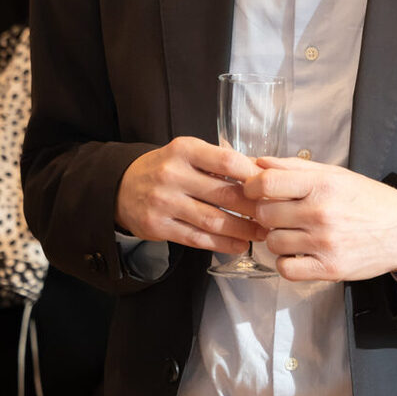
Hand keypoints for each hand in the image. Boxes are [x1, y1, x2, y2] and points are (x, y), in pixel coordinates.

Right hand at [115, 137, 270, 250]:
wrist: (121, 187)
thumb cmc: (166, 168)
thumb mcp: (188, 153)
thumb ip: (221, 159)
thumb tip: (263, 168)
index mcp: (184, 150)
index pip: (226, 160)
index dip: (253, 175)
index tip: (272, 186)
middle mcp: (172, 174)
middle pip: (223, 193)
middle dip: (254, 207)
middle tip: (275, 215)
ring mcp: (163, 202)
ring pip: (212, 219)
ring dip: (242, 229)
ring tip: (262, 233)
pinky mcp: (157, 227)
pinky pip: (197, 238)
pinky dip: (222, 244)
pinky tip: (240, 245)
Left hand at [246, 159, 396, 281]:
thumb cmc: (369, 200)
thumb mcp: (336, 174)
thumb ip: (295, 167)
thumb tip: (258, 162)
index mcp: (323, 184)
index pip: (267, 183)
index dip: (252, 187)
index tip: (256, 191)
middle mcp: (321, 212)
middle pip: (264, 214)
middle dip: (267, 213)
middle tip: (281, 214)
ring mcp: (324, 242)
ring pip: (272, 242)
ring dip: (278, 238)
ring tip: (295, 233)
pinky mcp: (329, 268)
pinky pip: (285, 268)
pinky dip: (287, 262)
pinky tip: (300, 253)